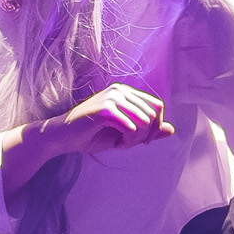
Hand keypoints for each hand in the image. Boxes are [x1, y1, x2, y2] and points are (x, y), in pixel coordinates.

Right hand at [2, 85, 173, 207]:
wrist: (61, 138)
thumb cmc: (91, 136)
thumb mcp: (124, 135)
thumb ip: (147, 131)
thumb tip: (172, 130)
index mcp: (125, 92)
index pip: (157, 106)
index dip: (154, 127)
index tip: (140, 140)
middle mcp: (120, 90)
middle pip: (153, 114)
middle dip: (145, 135)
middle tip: (127, 144)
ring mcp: (112, 97)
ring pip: (145, 121)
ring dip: (136, 139)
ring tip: (120, 143)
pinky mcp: (105, 108)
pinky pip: (132, 127)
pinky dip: (128, 140)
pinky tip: (116, 143)